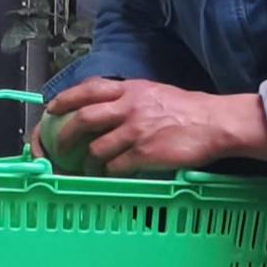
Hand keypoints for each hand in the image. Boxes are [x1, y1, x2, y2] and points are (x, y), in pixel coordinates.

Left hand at [42, 77, 266, 174]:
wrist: (215, 123)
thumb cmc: (189, 110)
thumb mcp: (155, 92)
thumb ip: (130, 98)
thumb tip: (110, 106)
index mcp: (131, 89)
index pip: (89, 89)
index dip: (65, 99)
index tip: (51, 108)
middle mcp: (129, 107)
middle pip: (83, 119)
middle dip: (64, 135)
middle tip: (57, 147)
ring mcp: (135, 131)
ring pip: (96, 148)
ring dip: (87, 162)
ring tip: (87, 169)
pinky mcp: (144, 153)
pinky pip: (114, 166)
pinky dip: (107, 173)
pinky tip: (108, 177)